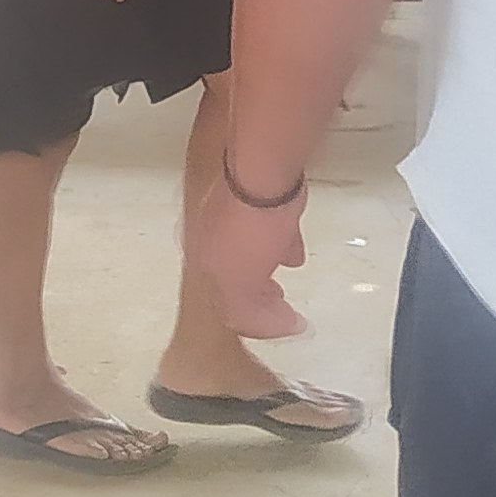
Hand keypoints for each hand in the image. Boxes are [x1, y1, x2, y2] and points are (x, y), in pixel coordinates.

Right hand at [190, 184, 312, 341]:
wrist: (262, 170)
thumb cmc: (249, 221)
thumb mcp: (240, 281)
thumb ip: (246, 310)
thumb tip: (268, 325)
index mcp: (204, 263)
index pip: (226, 306)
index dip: (258, 322)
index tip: (287, 326)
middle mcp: (210, 240)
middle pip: (233, 279)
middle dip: (256, 298)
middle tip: (281, 308)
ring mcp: (231, 216)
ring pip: (248, 254)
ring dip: (265, 270)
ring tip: (284, 276)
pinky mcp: (254, 198)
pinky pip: (266, 229)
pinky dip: (279, 243)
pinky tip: (291, 245)